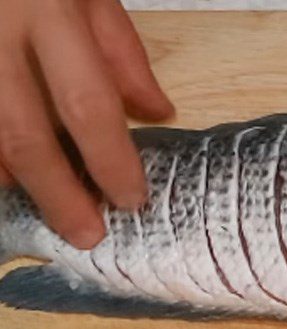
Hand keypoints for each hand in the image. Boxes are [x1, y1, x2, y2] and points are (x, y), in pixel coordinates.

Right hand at [0, 0, 173, 249]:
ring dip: (13, 181)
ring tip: (44, 209)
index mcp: (46, 7)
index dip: (111, 161)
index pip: (87, 104)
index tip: (132, 201)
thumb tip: (158, 113)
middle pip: (24, 136)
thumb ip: (121, 50)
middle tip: (86, 235)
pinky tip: (6, 176)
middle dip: (58, 195)